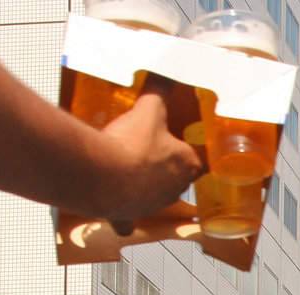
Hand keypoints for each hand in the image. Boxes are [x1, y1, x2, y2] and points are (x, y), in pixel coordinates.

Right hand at [92, 87, 201, 223]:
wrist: (102, 175)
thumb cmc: (132, 144)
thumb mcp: (149, 109)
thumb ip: (160, 90)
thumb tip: (167, 70)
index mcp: (186, 166)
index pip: (197, 161)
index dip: (186, 152)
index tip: (176, 144)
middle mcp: (173, 191)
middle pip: (175, 180)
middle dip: (163, 168)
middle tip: (147, 151)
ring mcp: (151, 206)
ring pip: (152, 198)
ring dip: (143, 187)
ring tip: (127, 169)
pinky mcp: (127, 215)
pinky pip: (127, 219)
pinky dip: (123, 216)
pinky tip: (116, 210)